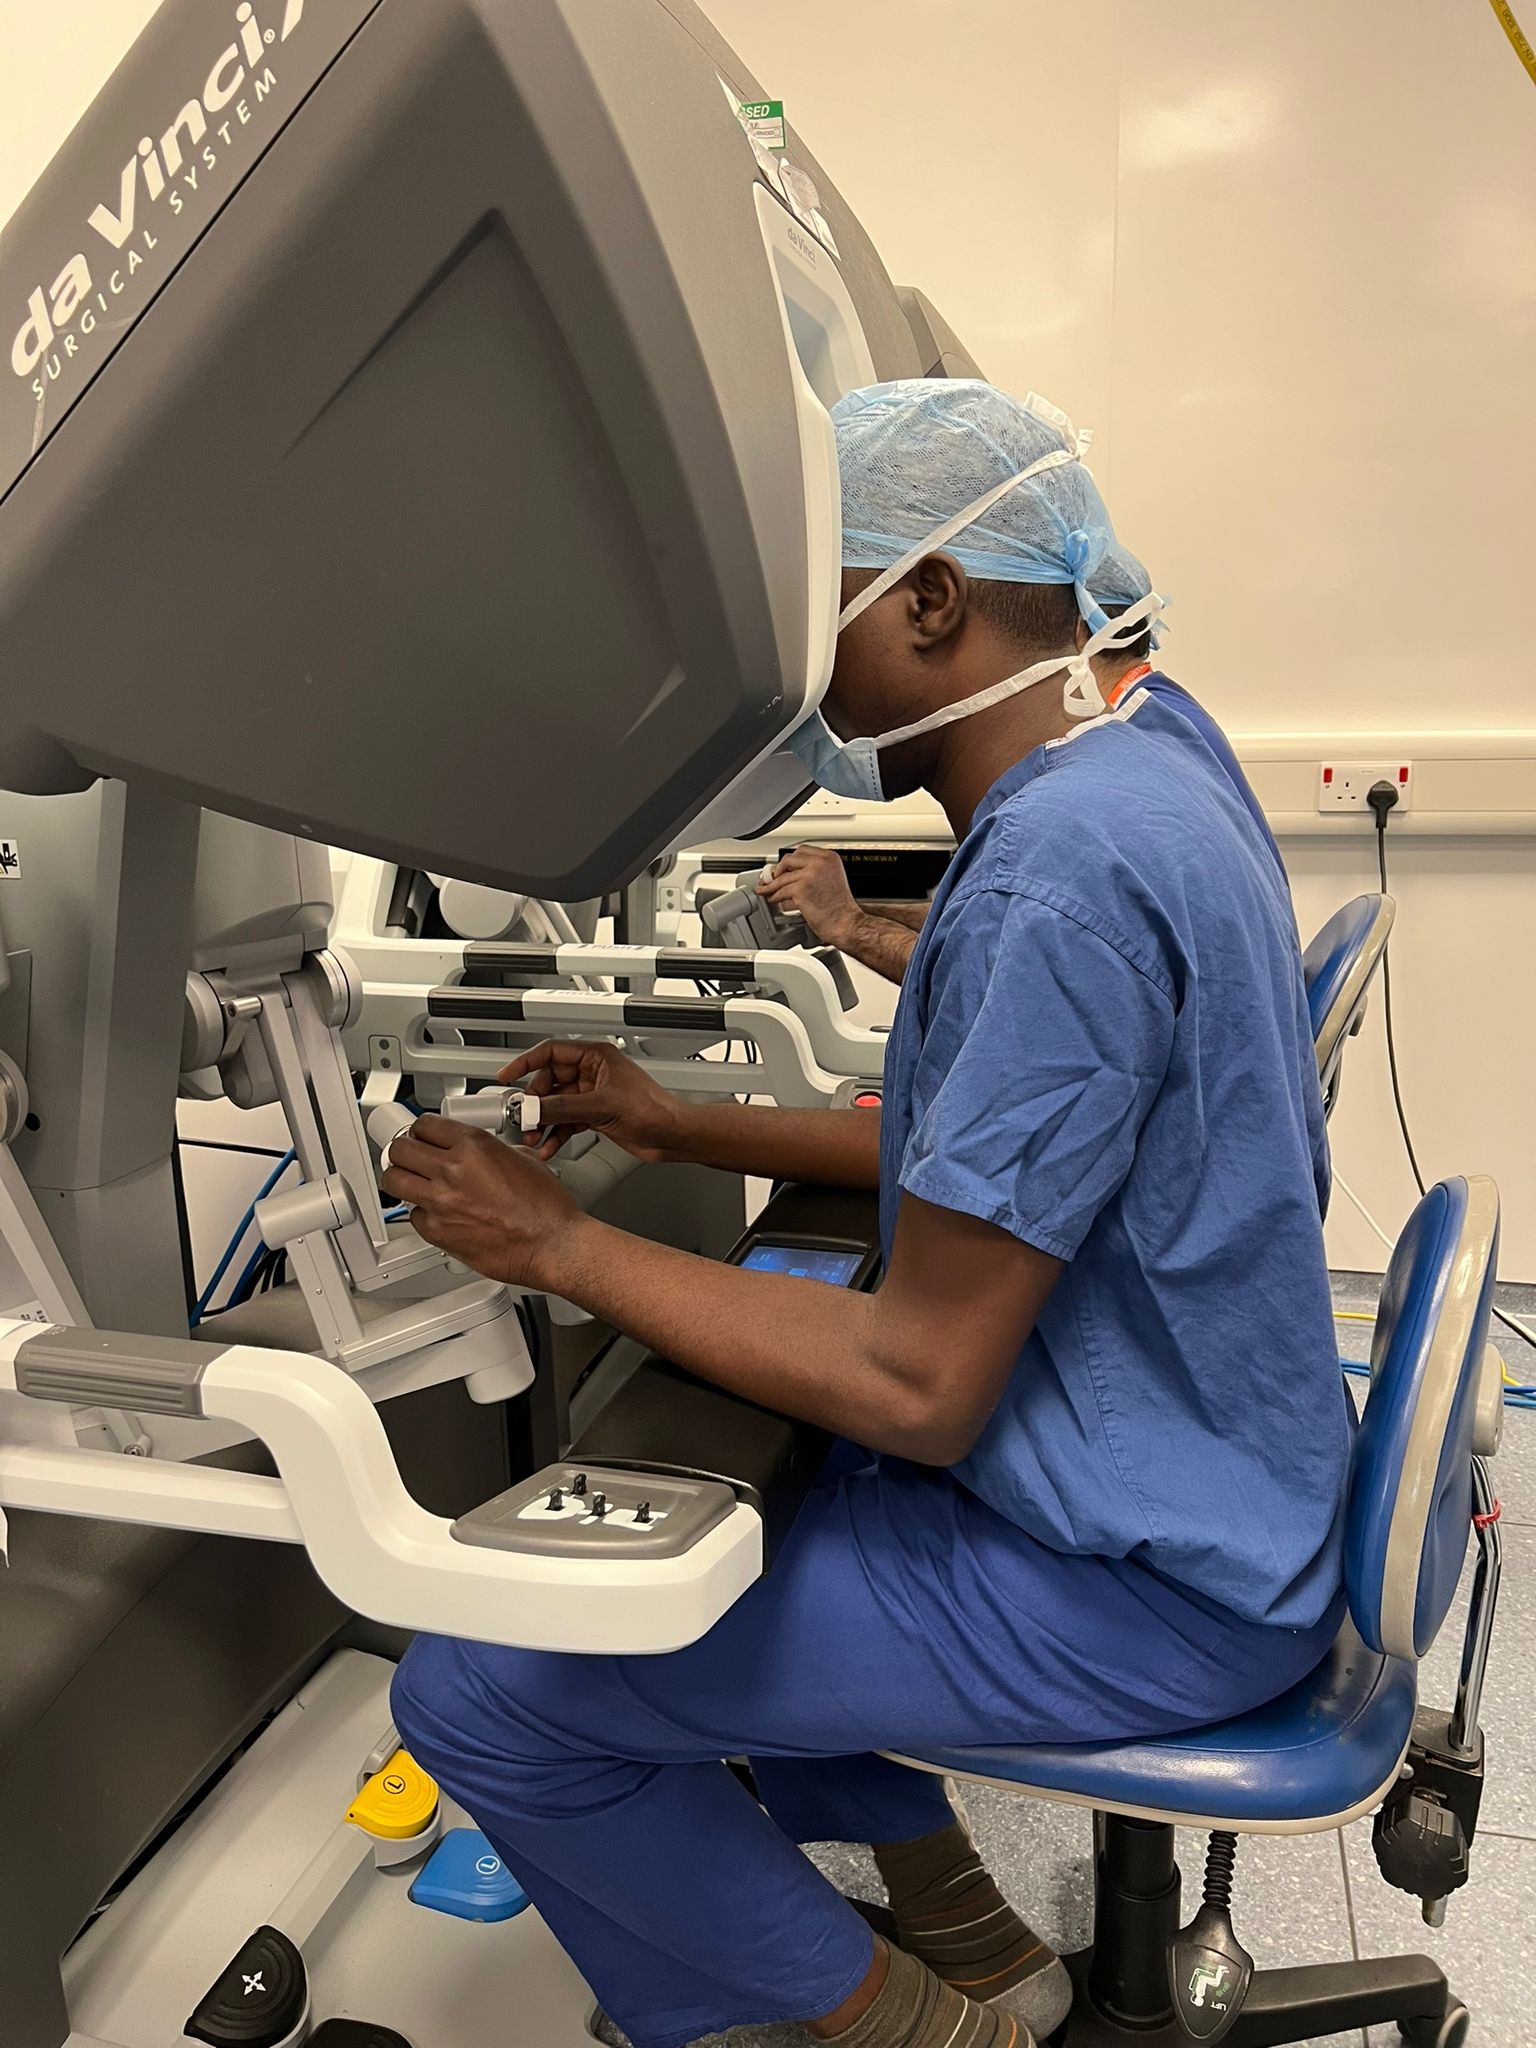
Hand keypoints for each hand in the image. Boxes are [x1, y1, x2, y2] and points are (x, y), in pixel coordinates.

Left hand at [380, 1115, 580, 1290]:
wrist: (552, 1244)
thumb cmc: (546, 1208)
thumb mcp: (524, 1158)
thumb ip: (492, 1150)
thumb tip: (479, 1152)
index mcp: (474, 1145)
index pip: (424, 1125)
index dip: (421, 1131)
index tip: (421, 1137)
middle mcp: (453, 1169)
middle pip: (400, 1149)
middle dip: (404, 1152)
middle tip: (410, 1158)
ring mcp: (441, 1201)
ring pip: (394, 1180)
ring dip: (401, 1179)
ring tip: (410, 1182)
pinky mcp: (438, 1231)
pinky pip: (414, 1216)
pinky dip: (421, 1214)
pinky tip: (436, 1213)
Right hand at [496, 1039, 686, 1163]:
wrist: (672, 1135)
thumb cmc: (654, 1109)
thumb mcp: (602, 1106)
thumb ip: (563, 1107)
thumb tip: (535, 1108)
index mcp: (596, 1057)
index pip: (551, 1052)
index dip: (526, 1062)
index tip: (508, 1076)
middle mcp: (592, 1073)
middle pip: (549, 1083)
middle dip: (535, 1103)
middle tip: (525, 1119)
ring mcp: (593, 1096)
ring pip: (556, 1106)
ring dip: (544, 1123)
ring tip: (535, 1138)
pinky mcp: (595, 1116)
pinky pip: (566, 1122)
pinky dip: (556, 1134)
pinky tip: (550, 1146)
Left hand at [758, 845, 858, 945]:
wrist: (845, 923)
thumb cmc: (840, 907)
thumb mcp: (831, 879)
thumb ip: (815, 871)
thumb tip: (793, 873)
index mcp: (830, 858)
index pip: (803, 851)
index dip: (790, 860)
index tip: (783, 867)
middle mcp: (820, 863)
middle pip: (790, 859)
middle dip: (779, 869)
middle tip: (773, 877)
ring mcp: (810, 874)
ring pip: (783, 877)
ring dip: (772, 885)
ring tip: (767, 890)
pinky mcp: (801, 888)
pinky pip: (781, 890)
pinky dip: (774, 896)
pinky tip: (773, 898)